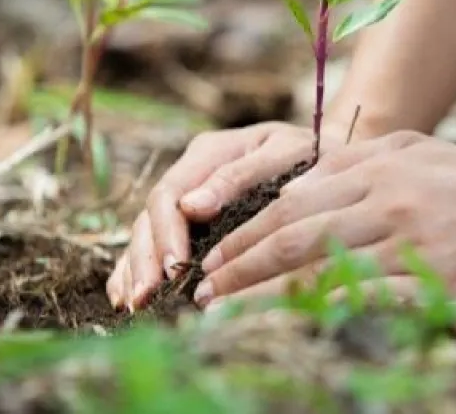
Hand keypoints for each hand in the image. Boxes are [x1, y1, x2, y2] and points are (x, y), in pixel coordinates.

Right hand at [107, 120, 357, 310]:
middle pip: (151, 216)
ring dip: (136, 268)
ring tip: (133, 304)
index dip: (167, 232)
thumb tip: (191, 207)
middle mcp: (191, 174)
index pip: (171, 193)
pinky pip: (154, 243)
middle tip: (146, 297)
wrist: (330, 157)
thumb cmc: (312, 156)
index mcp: (209, 152)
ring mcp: (188, 197)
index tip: (174, 267)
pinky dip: (135, 268)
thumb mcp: (285, 155)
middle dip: (146, 258)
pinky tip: (124, 296)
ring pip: (146, 231)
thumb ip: (240, 176)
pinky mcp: (190, 220)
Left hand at [189, 131, 455, 309]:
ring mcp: (412, 241)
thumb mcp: (413, 149)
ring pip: (321, 272)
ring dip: (264, 298)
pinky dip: (319, 316)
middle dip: (241, 268)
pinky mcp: (436, 281)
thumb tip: (292, 184)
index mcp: (378, 168)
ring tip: (226, 317)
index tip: (214, 259)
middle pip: (295, 237)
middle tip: (204, 292)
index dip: (246, 234)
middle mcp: (389, 200)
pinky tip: (290, 330)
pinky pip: (365, 302)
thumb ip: (354, 160)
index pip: (293, 203)